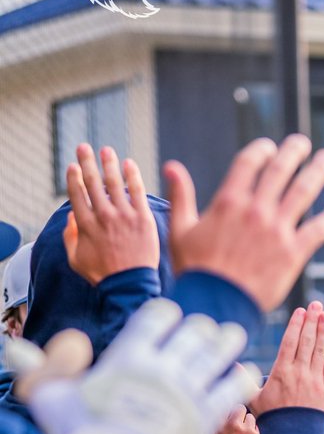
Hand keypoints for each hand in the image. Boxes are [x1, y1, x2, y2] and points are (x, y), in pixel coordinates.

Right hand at [8, 299, 255, 433]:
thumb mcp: (52, 397)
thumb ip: (54, 368)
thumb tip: (72, 345)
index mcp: (129, 356)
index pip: (156, 318)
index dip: (165, 315)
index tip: (170, 318)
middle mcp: (163, 367)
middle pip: (193, 333)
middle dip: (200, 329)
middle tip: (207, 331)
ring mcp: (188, 390)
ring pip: (217, 354)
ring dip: (227, 342)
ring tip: (233, 337)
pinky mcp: (207, 416)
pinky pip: (233, 388)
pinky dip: (241, 379)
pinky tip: (246, 376)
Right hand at [64, 144, 159, 282]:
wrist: (130, 285)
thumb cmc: (103, 274)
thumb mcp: (76, 259)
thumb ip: (69, 237)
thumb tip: (71, 216)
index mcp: (85, 225)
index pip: (77, 193)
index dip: (73, 177)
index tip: (73, 166)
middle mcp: (103, 216)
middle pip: (92, 182)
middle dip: (86, 162)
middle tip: (84, 147)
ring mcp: (124, 216)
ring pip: (114, 182)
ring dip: (108, 163)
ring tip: (106, 151)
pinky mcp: (143, 218)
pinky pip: (137, 191)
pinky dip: (132, 175)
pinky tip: (129, 164)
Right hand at [164, 135, 323, 311]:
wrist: (215, 304)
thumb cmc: (195, 271)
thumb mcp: (179, 230)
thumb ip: (181, 196)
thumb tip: (171, 167)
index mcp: (228, 202)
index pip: (249, 163)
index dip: (261, 151)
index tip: (269, 147)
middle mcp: (256, 210)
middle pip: (280, 170)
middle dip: (294, 152)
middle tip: (303, 143)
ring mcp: (277, 230)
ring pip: (303, 191)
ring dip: (318, 171)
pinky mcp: (293, 253)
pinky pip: (318, 229)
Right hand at [204, 406, 261, 433]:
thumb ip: (210, 430)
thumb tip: (210, 422)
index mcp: (218, 425)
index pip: (225, 407)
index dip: (226, 412)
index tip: (227, 417)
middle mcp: (233, 425)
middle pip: (240, 409)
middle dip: (239, 415)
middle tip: (236, 424)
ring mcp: (247, 430)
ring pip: (250, 418)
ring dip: (247, 423)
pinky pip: (257, 429)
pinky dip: (253, 433)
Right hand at [252, 302, 323, 415]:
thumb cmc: (272, 420)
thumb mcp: (254, 399)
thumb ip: (246, 380)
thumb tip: (233, 365)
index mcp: (280, 371)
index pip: (289, 341)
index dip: (296, 324)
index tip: (301, 311)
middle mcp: (298, 372)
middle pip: (306, 340)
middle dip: (312, 320)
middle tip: (317, 305)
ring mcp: (314, 379)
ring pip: (320, 349)